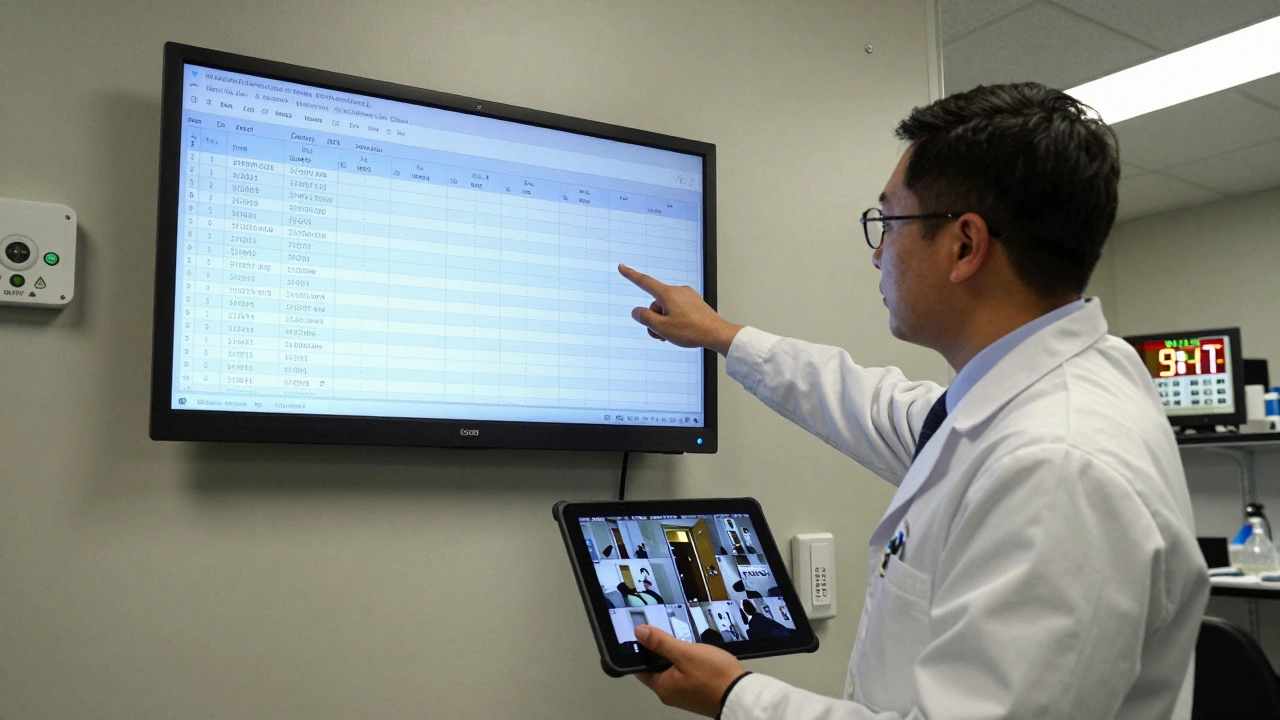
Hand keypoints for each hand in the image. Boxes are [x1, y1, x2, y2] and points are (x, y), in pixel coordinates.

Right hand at [618, 264, 742, 355]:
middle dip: (654, 319)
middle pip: (655, 303)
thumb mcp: (662, 328)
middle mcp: (678, 291)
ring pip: (666, 308)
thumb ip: (645, 318)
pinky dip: (674, 319)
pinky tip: (681, 331)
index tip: (621, 267)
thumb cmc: (691, 331)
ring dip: (664, 322)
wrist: (717, 334)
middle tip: (661, 334)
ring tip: (672, 335)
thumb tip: (636, 311)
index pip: (644, 282)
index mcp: (668, 294)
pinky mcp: (694, 302)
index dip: (631, 275)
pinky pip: (677, 309)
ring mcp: (687, 296)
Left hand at [634, 625, 747, 717]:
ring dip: (676, 658)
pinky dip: (687, 665)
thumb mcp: (685, 653)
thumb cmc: (714, 676)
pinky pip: (685, 676)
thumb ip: (661, 643)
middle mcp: (669, 694)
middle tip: (667, 634)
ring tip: (684, 643)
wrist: (741, 694)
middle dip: (660, 652)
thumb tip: (639, 633)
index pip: (640, 668)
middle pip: (656, 669)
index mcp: (662, 687)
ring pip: (672, 672)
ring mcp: (683, 696)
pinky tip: (696, 656)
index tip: (644, 635)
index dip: (641, 650)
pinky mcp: (696, 694)